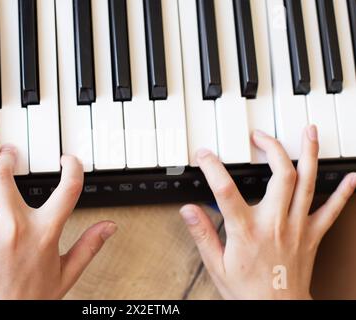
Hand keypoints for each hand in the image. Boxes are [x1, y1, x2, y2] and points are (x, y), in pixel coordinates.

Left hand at [0, 129, 116, 298]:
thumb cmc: (33, 298)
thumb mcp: (67, 272)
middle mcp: (14, 228)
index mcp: (44, 233)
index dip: (73, 168)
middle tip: (9, 149)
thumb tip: (109, 226)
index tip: (69, 161)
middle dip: (7, 156)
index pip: (68, 189)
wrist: (2, 319)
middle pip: (6, 177)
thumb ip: (89, 246)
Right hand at [180, 125, 355, 299]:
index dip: (213, 167)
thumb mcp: (216, 264)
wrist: (277, 310)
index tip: (204, 154)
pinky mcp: (312, 235)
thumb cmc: (248, 290)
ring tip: (309, 133)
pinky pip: (331, 210)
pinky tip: (350, 177)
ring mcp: (297, 226)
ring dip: (309, 155)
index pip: (226, 190)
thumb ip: (203, 234)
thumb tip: (189, 211)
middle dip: (272, 148)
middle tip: (261, 136)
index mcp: (247, 230)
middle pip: (280, 175)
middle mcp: (275, 222)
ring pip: (308, 184)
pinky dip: (342, 193)